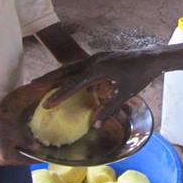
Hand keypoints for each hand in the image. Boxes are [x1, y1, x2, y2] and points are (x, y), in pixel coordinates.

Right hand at [0, 111, 38, 165]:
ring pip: (17, 158)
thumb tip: (39, 149)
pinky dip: (19, 151)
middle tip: (43, 150)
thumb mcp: (14, 132)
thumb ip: (26, 142)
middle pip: (22, 161)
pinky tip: (23, 144)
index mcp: (8, 157)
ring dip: (25, 153)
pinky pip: (12, 155)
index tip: (48, 158)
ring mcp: (0, 159)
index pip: (26, 160)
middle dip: (32, 156)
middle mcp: (4, 162)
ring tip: (35, 147)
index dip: (37, 159)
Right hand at [41, 49, 163, 124]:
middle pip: (66, 71)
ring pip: (70, 66)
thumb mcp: (125, 94)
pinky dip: (68, 72)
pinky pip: (79, 65)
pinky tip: (63, 78)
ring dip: (55, 74)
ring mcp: (96, 57)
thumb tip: (95, 124)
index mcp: (98, 70)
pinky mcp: (99, 57)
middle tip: (31, 86)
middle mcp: (93, 61)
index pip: (74, 84)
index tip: (46, 104)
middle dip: (48, 79)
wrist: (151, 57)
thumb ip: (109, 108)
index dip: (59, 95)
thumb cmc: (140, 76)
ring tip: (41, 81)